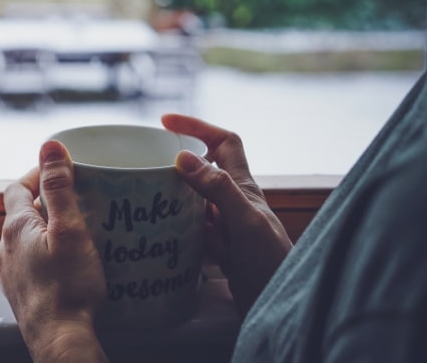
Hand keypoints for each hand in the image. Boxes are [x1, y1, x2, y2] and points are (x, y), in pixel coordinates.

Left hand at [0, 140, 108, 362]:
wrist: (61, 342)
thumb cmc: (68, 289)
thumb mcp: (70, 230)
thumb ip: (59, 187)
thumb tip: (50, 147)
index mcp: (14, 228)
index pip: (16, 187)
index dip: (36, 174)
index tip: (61, 170)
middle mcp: (5, 249)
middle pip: (21, 213)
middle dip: (47, 202)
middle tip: (77, 200)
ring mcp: (11, 274)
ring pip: (26, 240)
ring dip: (46, 230)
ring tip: (78, 231)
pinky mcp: (22, 294)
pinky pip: (30, 263)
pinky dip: (46, 254)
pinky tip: (69, 264)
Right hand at [161, 114, 292, 315]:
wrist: (280, 306)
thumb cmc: (272, 263)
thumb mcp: (246, 223)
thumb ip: (218, 189)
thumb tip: (183, 157)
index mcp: (243, 186)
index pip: (223, 141)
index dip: (197, 126)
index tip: (165, 122)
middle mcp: (234, 201)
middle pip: (203, 169)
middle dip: (176, 161)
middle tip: (146, 163)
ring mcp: (226, 226)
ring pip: (193, 199)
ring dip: (173, 194)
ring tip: (146, 196)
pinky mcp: (219, 249)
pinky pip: (192, 228)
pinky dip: (177, 225)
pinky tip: (162, 231)